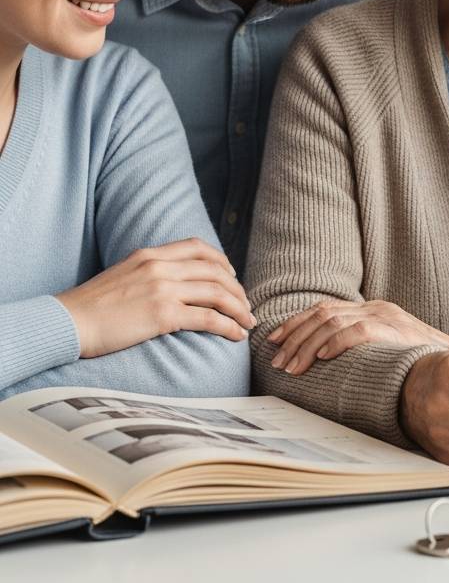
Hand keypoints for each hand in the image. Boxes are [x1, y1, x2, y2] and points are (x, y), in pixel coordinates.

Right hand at [58, 238, 253, 357]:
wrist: (67, 323)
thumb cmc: (91, 307)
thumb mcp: (123, 274)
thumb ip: (149, 272)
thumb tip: (173, 282)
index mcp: (150, 254)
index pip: (197, 247)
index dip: (221, 260)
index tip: (231, 275)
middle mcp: (160, 267)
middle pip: (215, 271)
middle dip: (236, 289)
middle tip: (245, 305)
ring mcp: (163, 289)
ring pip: (217, 293)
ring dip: (239, 308)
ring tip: (248, 321)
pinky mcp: (163, 315)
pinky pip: (208, 318)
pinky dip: (229, 326)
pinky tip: (236, 335)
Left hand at [267, 299, 448, 374]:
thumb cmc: (421, 362)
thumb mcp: (387, 349)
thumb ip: (361, 348)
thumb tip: (324, 365)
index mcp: (371, 310)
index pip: (324, 309)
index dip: (295, 324)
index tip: (273, 340)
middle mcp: (375, 308)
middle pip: (322, 314)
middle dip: (294, 337)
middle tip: (277, 360)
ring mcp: (385, 316)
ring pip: (333, 322)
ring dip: (307, 345)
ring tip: (291, 366)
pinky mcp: (394, 328)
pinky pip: (358, 331)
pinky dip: (335, 342)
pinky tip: (321, 358)